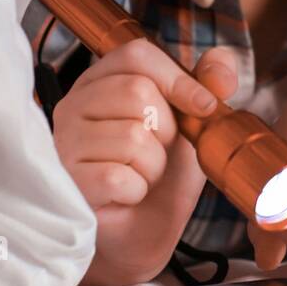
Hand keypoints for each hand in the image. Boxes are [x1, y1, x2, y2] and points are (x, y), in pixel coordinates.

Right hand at [54, 38, 238, 285]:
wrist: (144, 231)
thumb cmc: (164, 170)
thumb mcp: (194, 121)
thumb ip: (208, 85)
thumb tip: (222, 69)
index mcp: (104, 80)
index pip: (137, 54)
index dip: (178, 78)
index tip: (204, 106)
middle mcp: (75, 104)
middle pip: (137, 92)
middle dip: (167, 130)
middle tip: (158, 151)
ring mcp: (64, 142)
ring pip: (132, 137)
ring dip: (154, 165)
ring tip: (142, 174)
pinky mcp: (66, 181)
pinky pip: (119, 177)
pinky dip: (137, 190)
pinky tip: (127, 194)